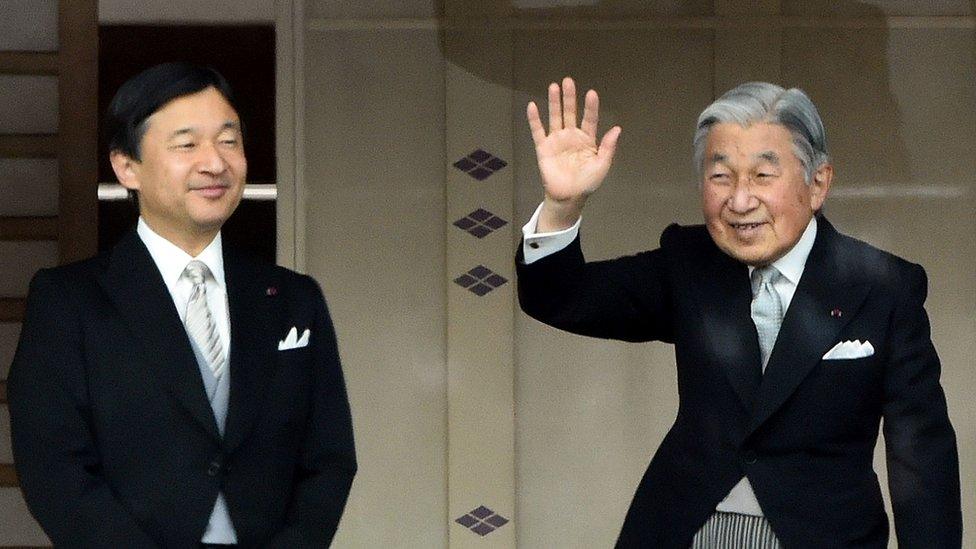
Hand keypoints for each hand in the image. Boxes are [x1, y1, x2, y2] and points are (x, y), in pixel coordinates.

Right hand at [527, 76, 620, 230]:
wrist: (568, 197)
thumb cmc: (587, 182)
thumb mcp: (602, 165)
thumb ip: (608, 147)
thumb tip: (617, 128)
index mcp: (587, 139)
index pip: (589, 119)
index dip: (590, 107)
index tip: (592, 93)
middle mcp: (571, 136)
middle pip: (570, 112)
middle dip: (569, 97)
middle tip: (568, 81)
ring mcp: (557, 140)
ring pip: (555, 117)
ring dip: (554, 102)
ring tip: (553, 86)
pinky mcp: (543, 148)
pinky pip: (538, 131)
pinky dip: (534, 119)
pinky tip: (532, 106)